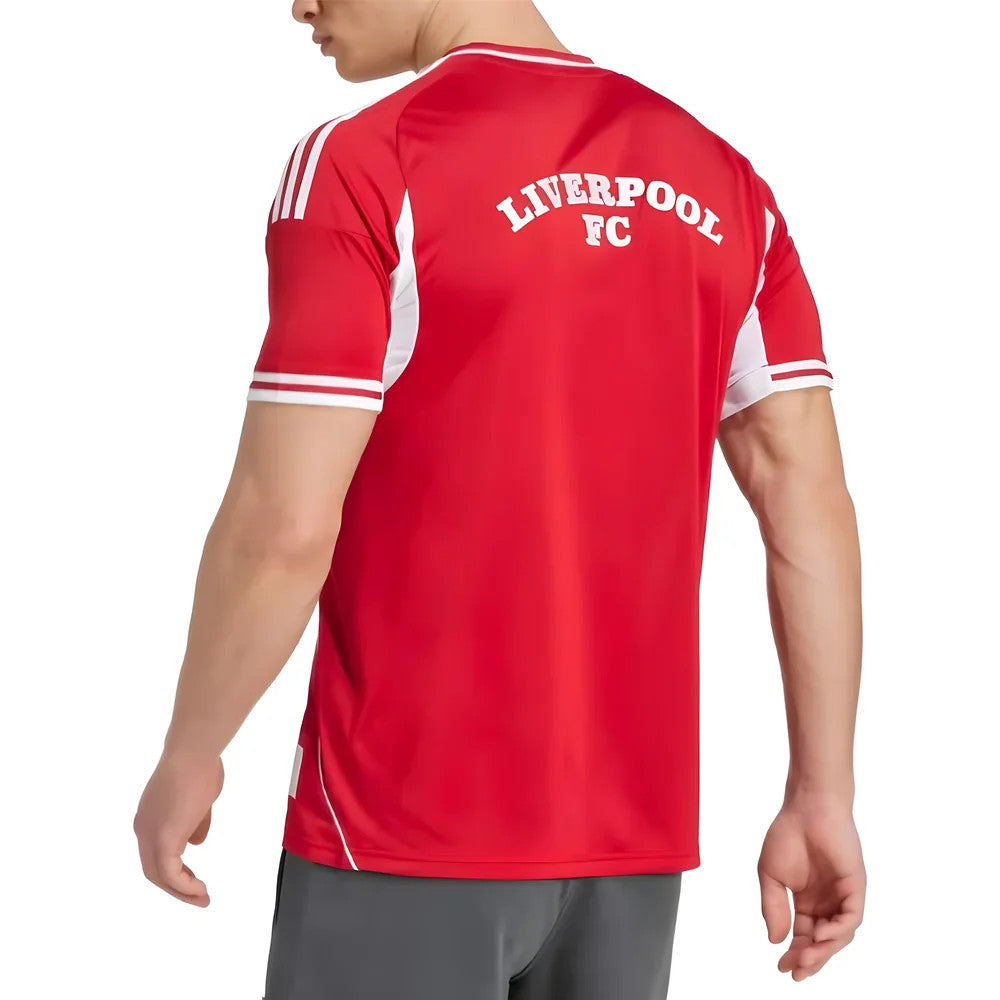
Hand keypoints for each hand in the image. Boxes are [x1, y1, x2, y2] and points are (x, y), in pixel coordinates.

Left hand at [133, 751, 223, 906]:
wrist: (193, 752)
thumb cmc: (200, 768)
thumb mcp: (199, 801)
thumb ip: (196, 823)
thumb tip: (196, 842)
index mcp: (150, 818)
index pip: (156, 853)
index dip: (174, 869)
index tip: (194, 878)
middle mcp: (143, 829)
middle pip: (153, 870)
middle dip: (176, 887)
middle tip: (199, 896)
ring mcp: (150, 834)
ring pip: (158, 875)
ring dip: (181, 891)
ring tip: (202, 898)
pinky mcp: (163, 839)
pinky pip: (170, 873)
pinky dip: (184, 886)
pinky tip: (200, 890)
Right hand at [758, 793, 864, 980]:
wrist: (807, 807)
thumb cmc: (788, 835)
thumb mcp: (770, 875)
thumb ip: (773, 907)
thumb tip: (775, 940)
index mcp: (807, 900)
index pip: (803, 935)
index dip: (794, 953)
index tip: (781, 967)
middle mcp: (827, 902)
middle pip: (822, 941)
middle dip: (810, 959)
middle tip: (795, 971)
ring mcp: (842, 895)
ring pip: (839, 934)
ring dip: (824, 949)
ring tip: (806, 957)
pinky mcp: (855, 887)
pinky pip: (851, 917)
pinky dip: (838, 930)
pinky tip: (821, 934)